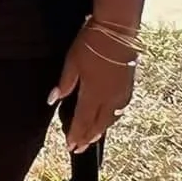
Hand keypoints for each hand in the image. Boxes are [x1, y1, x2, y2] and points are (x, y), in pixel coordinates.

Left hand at [49, 24, 137, 150]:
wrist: (116, 32)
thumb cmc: (90, 44)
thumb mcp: (72, 62)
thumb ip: (64, 83)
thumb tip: (53, 100)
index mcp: (93, 94)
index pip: (83, 120)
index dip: (76, 135)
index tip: (70, 146)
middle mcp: (109, 99)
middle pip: (98, 124)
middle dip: (87, 138)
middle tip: (78, 149)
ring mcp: (121, 94)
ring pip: (110, 119)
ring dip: (100, 131)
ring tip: (91, 139)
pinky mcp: (128, 87)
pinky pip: (119, 110)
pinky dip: (111, 119)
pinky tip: (108, 120)